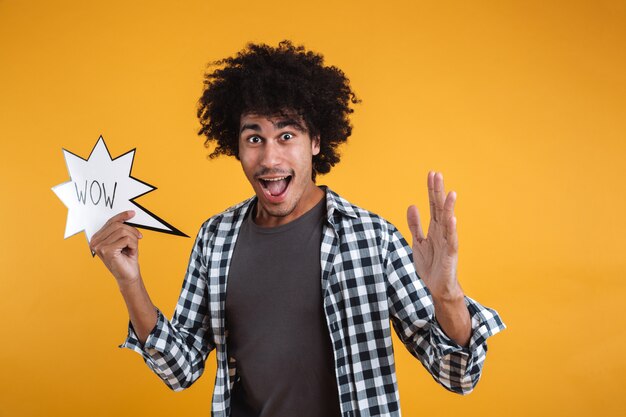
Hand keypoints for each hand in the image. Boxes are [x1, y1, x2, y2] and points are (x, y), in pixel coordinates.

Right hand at [90, 210, 142, 286]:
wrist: (128, 276)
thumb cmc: (126, 259)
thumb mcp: (124, 240)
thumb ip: (122, 229)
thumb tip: (129, 214)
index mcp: (97, 238)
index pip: (110, 222)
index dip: (122, 216)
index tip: (132, 213)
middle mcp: (95, 242)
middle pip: (117, 225)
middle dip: (131, 230)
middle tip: (138, 237)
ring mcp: (100, 247)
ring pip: (123, 231)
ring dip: (133, 238)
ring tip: (133, 248)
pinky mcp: (107, 251)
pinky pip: (126, 239)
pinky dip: (134, 244)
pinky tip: (131, 252)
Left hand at [406, 171, 462, 301]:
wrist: (436, 288)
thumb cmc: (430, 265)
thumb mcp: (418, 242)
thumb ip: (415, 225)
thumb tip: (412, 205)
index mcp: (434, 228)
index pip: (433, 205)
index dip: (431, 190)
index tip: (431, 174)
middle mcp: (442, 232)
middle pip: (440, 208)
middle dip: (438, 192)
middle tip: (437, 174)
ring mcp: (447, 242)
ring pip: (448, 222)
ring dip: (449, 208)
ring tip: (450, 193)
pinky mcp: (450, 255)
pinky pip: (451, 241)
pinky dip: (451, 230)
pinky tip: (452, 219)